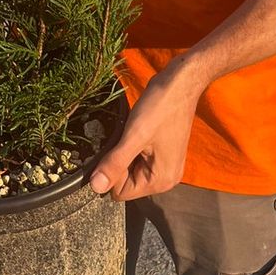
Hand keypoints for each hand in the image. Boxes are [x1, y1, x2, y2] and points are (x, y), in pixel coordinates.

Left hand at [89, 61, 199, 200]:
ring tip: (134, 131)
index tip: (119, 146)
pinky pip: (138, 158)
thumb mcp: (134, 135)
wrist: (180, 82)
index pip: (120, 192)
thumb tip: (95, 188)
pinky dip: (133, 145)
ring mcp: (165, 166)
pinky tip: (138, 129)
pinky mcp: (162, 153)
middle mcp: (165, 179)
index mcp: (160, 181)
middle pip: (126, 182)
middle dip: (119, 161)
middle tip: (128, 137)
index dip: (112, 171)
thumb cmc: (160, 107)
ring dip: (126, 151)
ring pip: (130, 168)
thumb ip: (115, 163)